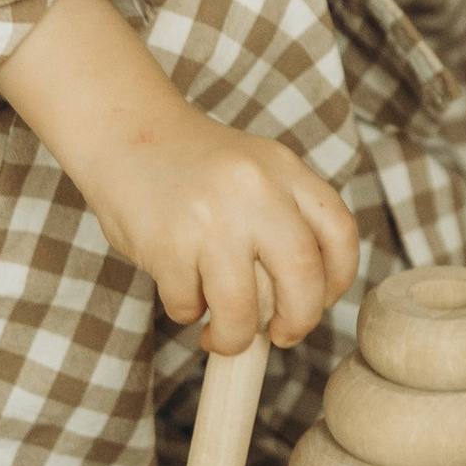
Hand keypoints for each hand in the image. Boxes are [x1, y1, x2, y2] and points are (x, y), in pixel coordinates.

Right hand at [0, 0, 358, 353]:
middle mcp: (255, 190)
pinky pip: (188, 304)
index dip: (338, 279)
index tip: (321, 301)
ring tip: (224, 336)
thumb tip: (303, 301)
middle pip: (302, 275)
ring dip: (234, 336)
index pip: (339, 232)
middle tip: (282, 335)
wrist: (125, 129)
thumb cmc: (195, 166)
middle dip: (298, 321)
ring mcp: (210, 217)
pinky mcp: (166, 243)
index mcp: (285, 169)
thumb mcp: (256, 170)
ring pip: (242, 307)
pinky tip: (182, 293)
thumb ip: (285, 217)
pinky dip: (187, 311)